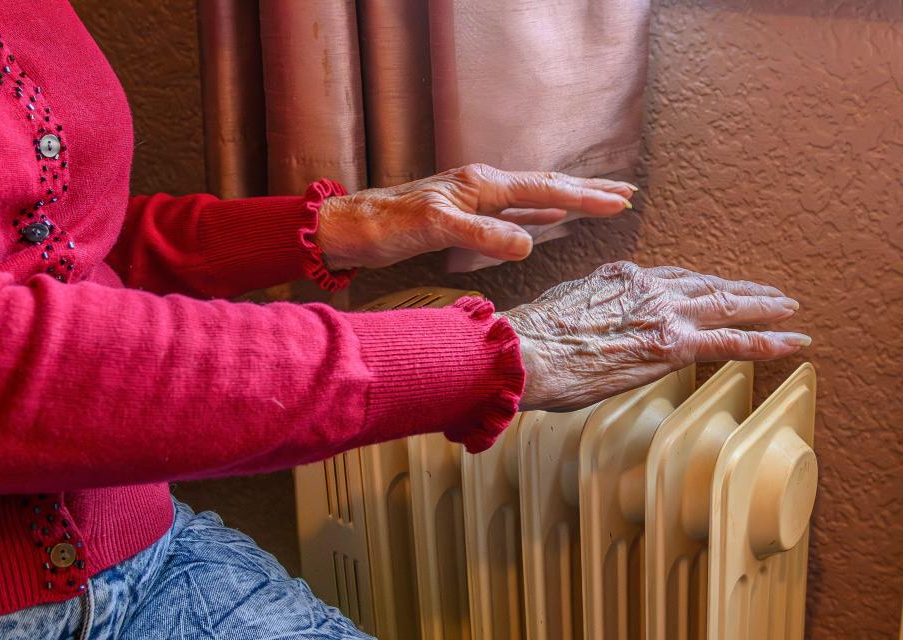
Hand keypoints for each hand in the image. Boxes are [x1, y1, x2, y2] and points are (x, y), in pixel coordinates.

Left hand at [314, 163, 634, 269]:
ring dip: (568, 199)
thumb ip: (482, 235)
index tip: (621, 201)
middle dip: (588, 190)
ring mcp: (475, 198)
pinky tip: (547, 219)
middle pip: (547, 184)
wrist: (352, 226)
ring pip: (533, 195)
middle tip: (626, 194)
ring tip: (598, 200)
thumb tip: (530, 244)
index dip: (585, 196)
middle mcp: (483, 185)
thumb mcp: (435, 228)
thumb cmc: (388, 225)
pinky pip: (514, 210)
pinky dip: (538, 213)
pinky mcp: (464, 213)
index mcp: (482, 184)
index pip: (545, 188)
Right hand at [501, 262, 810, 411]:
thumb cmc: (532, 340)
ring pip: (728, 305)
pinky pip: (733, 341)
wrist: (525, 351)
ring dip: (763, 308)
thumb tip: (589, 325)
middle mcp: (647, 288)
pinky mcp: (673, 345)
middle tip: (767, 293)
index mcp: (620, 278)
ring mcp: (663, 314)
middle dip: (739, 288)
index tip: (708, 290)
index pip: (669, 278)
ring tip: (788, 311)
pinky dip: (768, 340)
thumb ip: (587, 311)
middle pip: (705, 284)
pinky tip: (793, 341)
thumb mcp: (561, 310)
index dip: (695, 286)